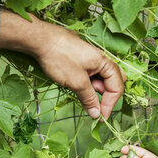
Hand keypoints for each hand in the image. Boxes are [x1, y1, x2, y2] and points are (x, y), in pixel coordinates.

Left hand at [0, 9, 125, 118]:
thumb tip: (97, 114)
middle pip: (113, 82)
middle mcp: (101, 61)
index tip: (101, 116)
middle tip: (91, 101)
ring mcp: (92, 60)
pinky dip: (87, 84)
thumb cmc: (60, 58)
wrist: (41, 40)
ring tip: (78, 89)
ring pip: (101, 80)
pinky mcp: (82, 61)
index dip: (110, 104)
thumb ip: (89, 99)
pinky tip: (75, 85)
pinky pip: (91, 76)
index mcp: (105, 63)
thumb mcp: (77, 82)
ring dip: (94, 90)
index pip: (117, 87)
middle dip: (105, 95)